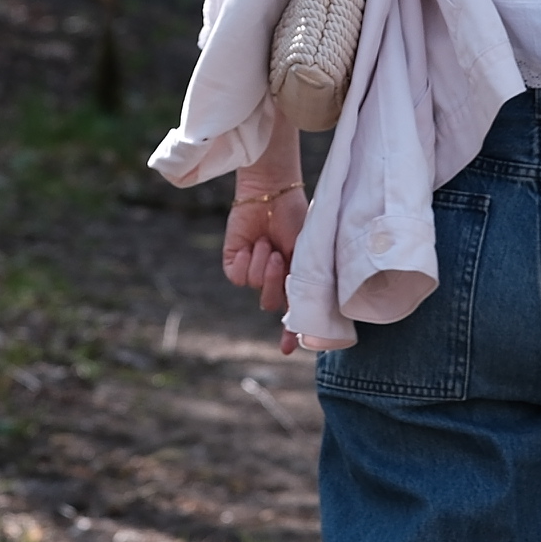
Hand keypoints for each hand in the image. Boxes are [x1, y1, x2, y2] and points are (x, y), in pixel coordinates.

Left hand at [222, 183, 307, 321]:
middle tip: (279, 256)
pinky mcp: (234, 261)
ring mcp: (253, 269)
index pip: (293, 314)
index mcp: (294, 278)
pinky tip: (249, 246)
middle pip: (271, 303)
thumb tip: (302, 310)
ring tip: (266, 242)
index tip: (288, 349)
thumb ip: (304, 280)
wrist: (272, 192)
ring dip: (261, 264)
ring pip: (255, 287)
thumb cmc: (295, 217)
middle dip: (274, 282)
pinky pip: (237, 277)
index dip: (291, 334)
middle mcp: (273, 278)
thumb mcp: (307, 251)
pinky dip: (244, 262)